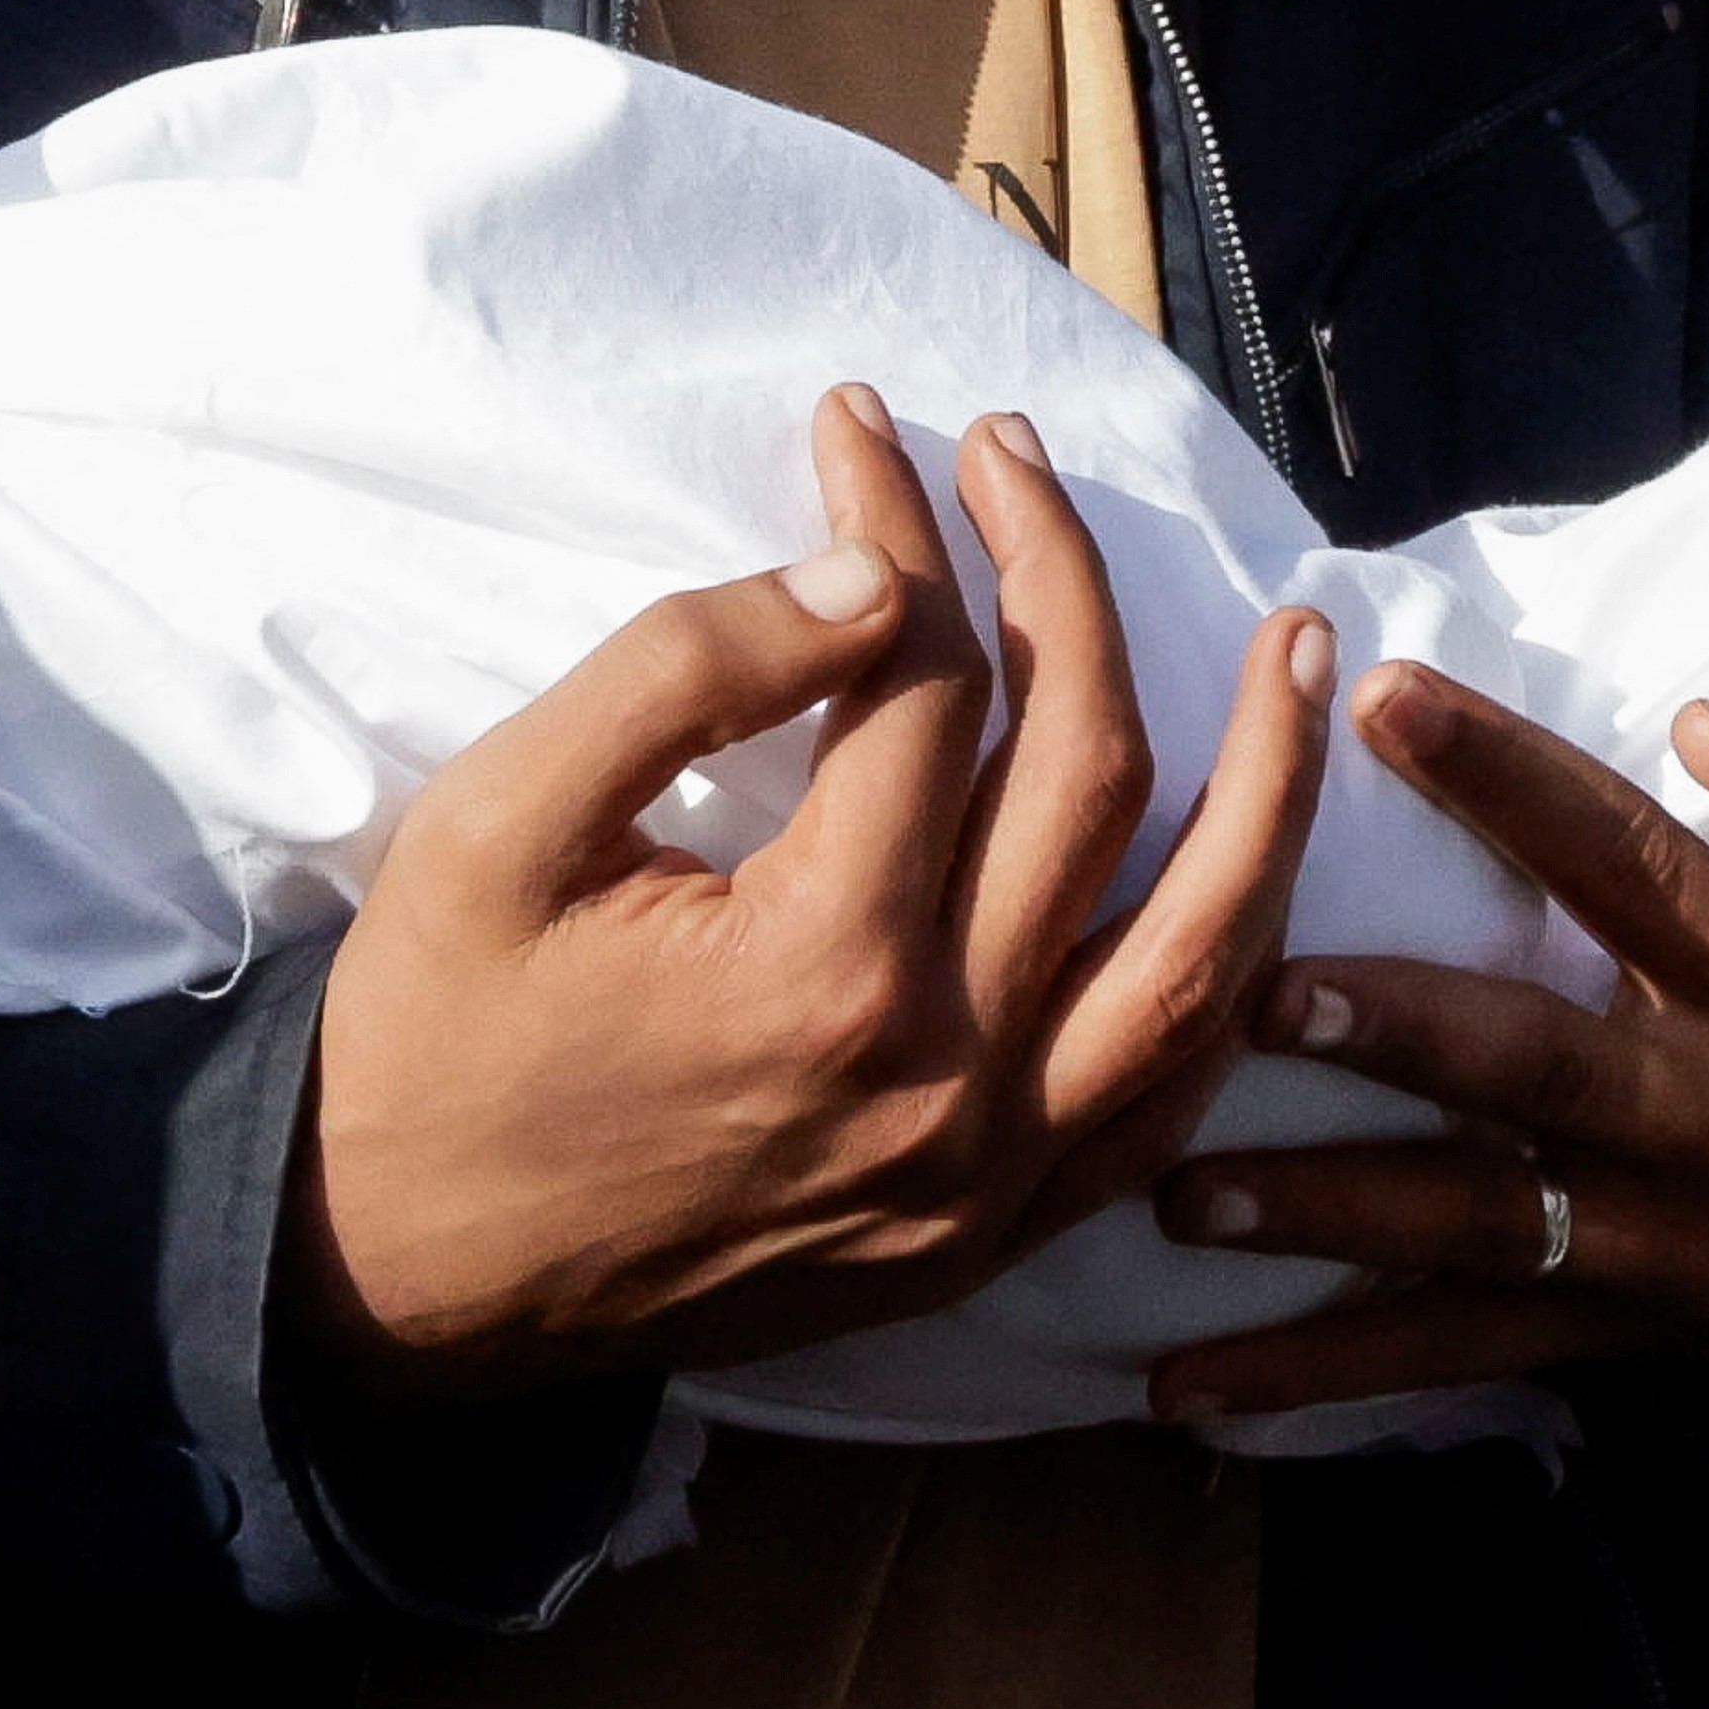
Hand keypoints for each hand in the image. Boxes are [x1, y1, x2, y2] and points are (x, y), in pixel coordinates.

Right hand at [285, 386, 1334, 1395]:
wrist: (405, 1285)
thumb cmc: (437, 1039)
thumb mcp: (499, 821)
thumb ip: (682, 673)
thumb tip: (862, 574)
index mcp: (819, 961)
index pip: (919, 676)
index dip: (897, 522)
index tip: (862, 423)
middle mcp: (943, 1072)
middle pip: (1085, 772)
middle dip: (1061, 579)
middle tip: (1014, 454)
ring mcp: (988, 1173)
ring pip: (1200, 949)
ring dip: (1269, 783)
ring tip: (1303, 646)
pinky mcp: (990, 1235)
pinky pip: (1167, 1097)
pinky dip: (1231, 976)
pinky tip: (1257, 875)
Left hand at [1138, 668, 1708, 1418]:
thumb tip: (1702, 717)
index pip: (1632, 860)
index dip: (1513, 778)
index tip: (1387, 692)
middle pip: (1538, 1070)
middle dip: (1396, 1032)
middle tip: (1256, 988)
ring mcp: (1667, 1243)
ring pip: (1482, 1233)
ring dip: (1326, 1217)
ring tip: (1175, 1194)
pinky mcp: (1632, 1332)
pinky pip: (1472, 1355)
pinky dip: (1332, 1377)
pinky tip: (1196, 1391)